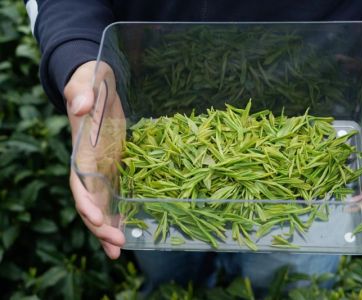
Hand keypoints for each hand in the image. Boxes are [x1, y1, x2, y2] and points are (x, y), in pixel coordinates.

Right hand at [65, 61, 125, 258]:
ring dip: (108, 227)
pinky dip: (119, 213)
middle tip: (117, 246)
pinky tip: (129, 230)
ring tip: (120, 250)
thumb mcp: (88, 80)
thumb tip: (79, 106)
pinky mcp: (113, 166)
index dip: (85, 201)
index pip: (78, 180)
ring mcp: (100, 167)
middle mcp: (88, 163)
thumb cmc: (91, 80)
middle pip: (89, 200)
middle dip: (99, 226)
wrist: (98, 84)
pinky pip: (115, 194)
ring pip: (101, 203)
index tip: (96, 220)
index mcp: (81, 147)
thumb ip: (82, 92)